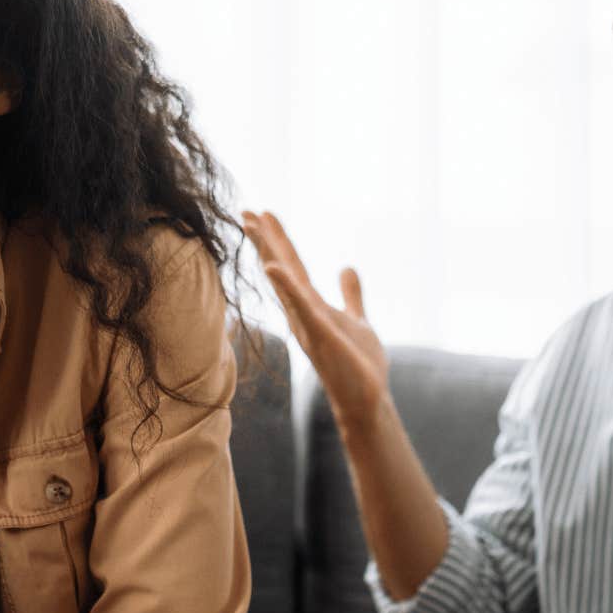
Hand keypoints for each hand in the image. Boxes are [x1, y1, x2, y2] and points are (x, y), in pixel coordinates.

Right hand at [242, 210, 388, 427]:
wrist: (367, 401)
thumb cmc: (358, 365)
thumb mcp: (357, 320)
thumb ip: (351, 295)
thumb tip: (347, 267)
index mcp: (310, 307)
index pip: (291, 268)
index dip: (276, 242)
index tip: (261, 215)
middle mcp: (303, 314)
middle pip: (281, 269)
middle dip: (265, 240)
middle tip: (246, 211)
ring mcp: (310, 324)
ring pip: (287, 281)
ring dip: (270, 252)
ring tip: (254, 225)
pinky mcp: (322, 335)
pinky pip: (302, 306)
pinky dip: (287, 287)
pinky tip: (273, 266)